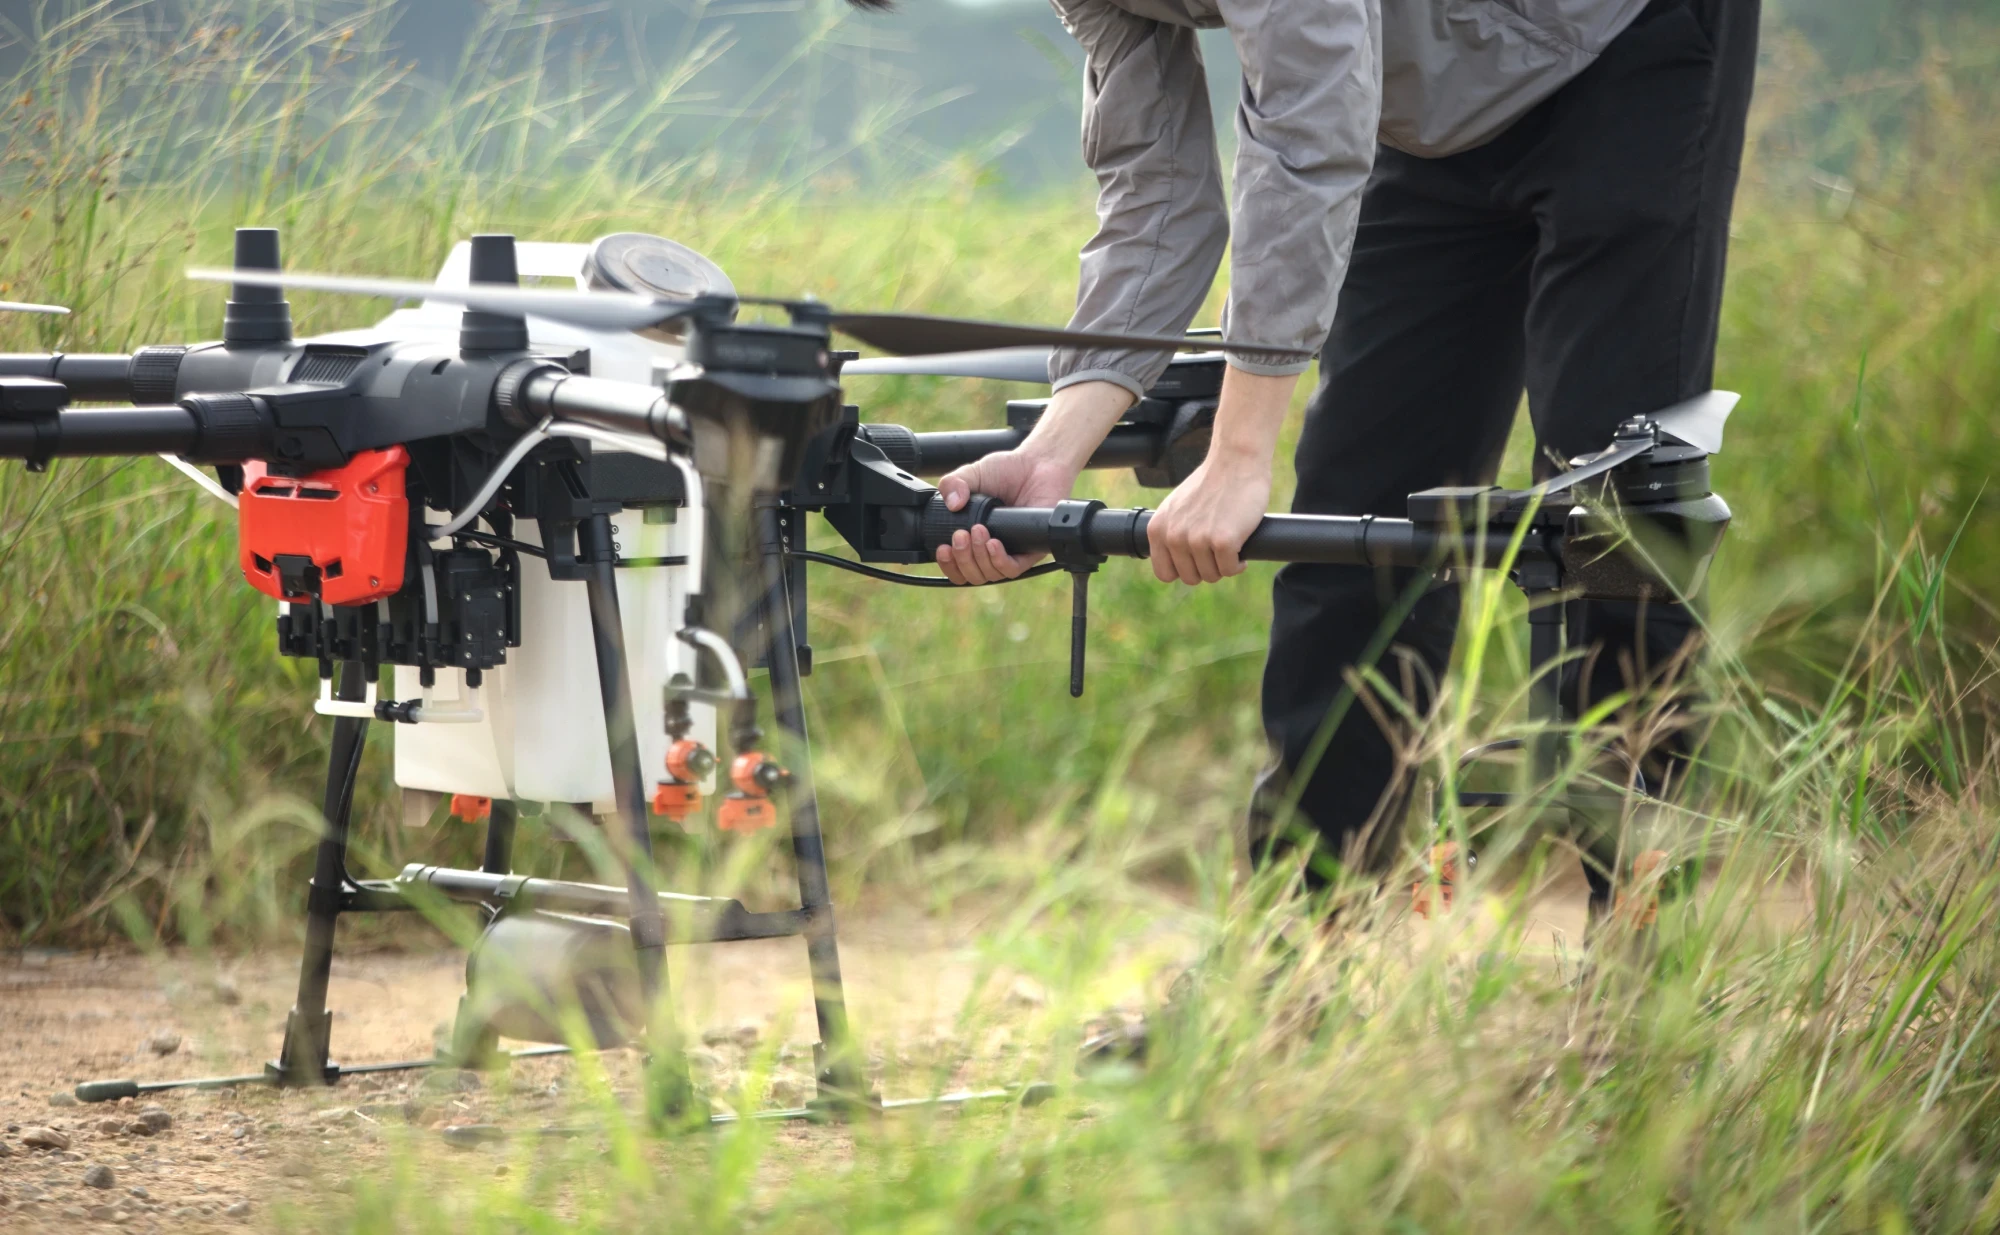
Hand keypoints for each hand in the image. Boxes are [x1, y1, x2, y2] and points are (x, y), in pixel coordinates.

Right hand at [935, 379, 1135, 584]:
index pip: (957, 567)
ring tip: (978, 531)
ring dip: (979, 557)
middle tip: (960, 536)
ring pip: (990, 574)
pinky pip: (1012, 569)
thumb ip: (952, 483)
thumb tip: (951, 504)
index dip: (948, 564)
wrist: (1036, 464)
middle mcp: (991, 549)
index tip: (943, 548)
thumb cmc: (1006, 471)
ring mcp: (1011, 551)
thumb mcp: (971, 474)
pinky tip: (993, 543)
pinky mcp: (1031, 550)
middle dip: (962, 559)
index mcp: (973, 538)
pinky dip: (999, 560)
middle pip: (972, 575)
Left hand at [1145, 449, 1273, 583]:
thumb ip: (1171, 530)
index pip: (1164, 573)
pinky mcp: (1223, 542)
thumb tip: (1176, 559)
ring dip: (1224, 565)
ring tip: (1230, 546)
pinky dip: (1239, 564)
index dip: (1183, 570)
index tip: (1197, 561)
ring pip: (1212, 575)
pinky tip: (1240, 546)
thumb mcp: (1177, 506)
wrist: (1235, 461)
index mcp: (1158, 529)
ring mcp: (1197, 540)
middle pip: (1190, 577)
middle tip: (1217, 551)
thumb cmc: (1211, 482)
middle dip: (1206, 568)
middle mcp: (1174, 536)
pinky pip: (1230, 570)